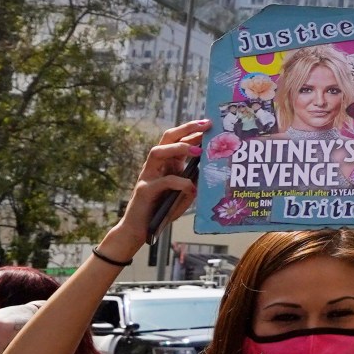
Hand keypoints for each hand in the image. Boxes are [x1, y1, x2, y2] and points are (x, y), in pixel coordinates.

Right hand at [104, 123, 207, 257]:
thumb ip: (195, 180)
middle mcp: (156, 165)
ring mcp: (148, 176)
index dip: (194, 131)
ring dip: (179, 148)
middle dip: (186, 129)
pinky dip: (180, 183)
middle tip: (206, 125)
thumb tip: (213, 169)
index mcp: (167, 164)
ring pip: (158, 152)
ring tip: (199, 150)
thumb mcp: (185, 193)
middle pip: (167, 138)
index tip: (211, 124)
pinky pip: (163, 181)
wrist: (141, 230)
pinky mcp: (144, 190)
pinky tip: (192, 188)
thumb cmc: (164, 210)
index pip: (179, 140)